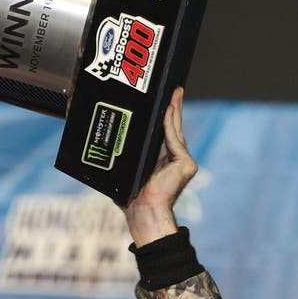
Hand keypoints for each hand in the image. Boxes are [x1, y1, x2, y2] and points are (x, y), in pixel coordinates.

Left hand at [124, 87, 197, 246]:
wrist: (142, 209)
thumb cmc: (130, 194)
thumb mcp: (128, 168)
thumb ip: (128, 153)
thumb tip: (111, 136)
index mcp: (162, 159)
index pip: (165, 133)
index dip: (166, 116)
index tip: (166, 99)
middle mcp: (175, 159)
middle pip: (173, 127)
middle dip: (173, 108)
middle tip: (174, 89)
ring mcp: (183, 161)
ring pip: (174, 130)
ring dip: (173, 111)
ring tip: (173, 94)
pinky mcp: (186, 164)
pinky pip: (174, 139)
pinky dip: (169, 124)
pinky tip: (167, 111)